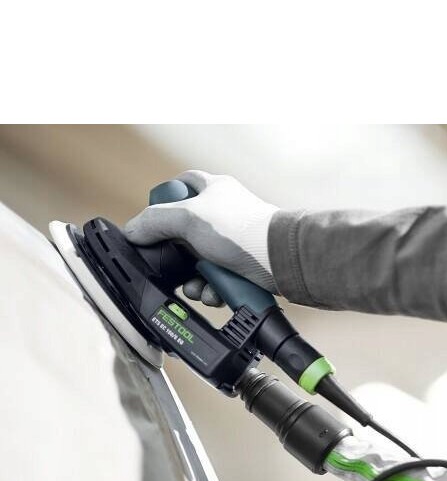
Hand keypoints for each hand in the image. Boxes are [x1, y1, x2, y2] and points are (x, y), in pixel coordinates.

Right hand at [124, 170, 277, 305]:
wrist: (280, 261)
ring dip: (194, 281)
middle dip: (176, 258)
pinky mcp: (243, 268)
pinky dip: (213, 290)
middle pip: (185, 236)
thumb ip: (154, 222)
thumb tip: (132, 232)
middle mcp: (223, 214)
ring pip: (200, 263)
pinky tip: (214, 294)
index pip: (179, 186)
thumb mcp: (187, 218)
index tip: (153, 224)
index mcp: (212, 190)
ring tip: (197, 289)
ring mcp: (234, 243)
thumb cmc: (242, 231)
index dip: (162, 203)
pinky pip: (218, 280)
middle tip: (173, 268)